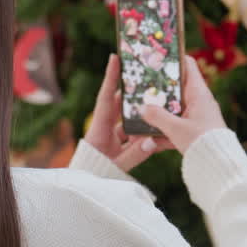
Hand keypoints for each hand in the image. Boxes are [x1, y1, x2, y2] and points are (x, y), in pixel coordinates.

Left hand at [86, 54, 160, 171]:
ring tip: (159, 100)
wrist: (86, 189)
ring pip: (130, 120)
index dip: (111, 78)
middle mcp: (105, 128)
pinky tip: (160, 129)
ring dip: (143, 113)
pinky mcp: (118, 146)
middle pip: (121, 104)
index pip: (106, 98)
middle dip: (134, 91)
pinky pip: (134, 135)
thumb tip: (152, 141)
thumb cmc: (95, 175)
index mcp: (99, 128)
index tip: (115, 58)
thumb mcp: (116, 166)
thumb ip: (134, 155)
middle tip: (147, 75)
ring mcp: (112, 137)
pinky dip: (146, 133)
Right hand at [142, 56, 226, 153]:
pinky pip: (175, 126)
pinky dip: (163, 131)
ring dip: (158, 113)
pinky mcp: (194, 130)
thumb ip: (157, 117)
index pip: (188, 65)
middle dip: (158, 89)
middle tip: (140, 86)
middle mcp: (199, 101)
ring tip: (139, 113)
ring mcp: (196, 116)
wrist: (219, 166)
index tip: (156, 56)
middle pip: (176, 88)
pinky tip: (148, 139)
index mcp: (199, 93)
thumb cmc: (203, 142)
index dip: (173, 58)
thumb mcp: (176, 129)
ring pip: (173, 108)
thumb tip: (142, 107)